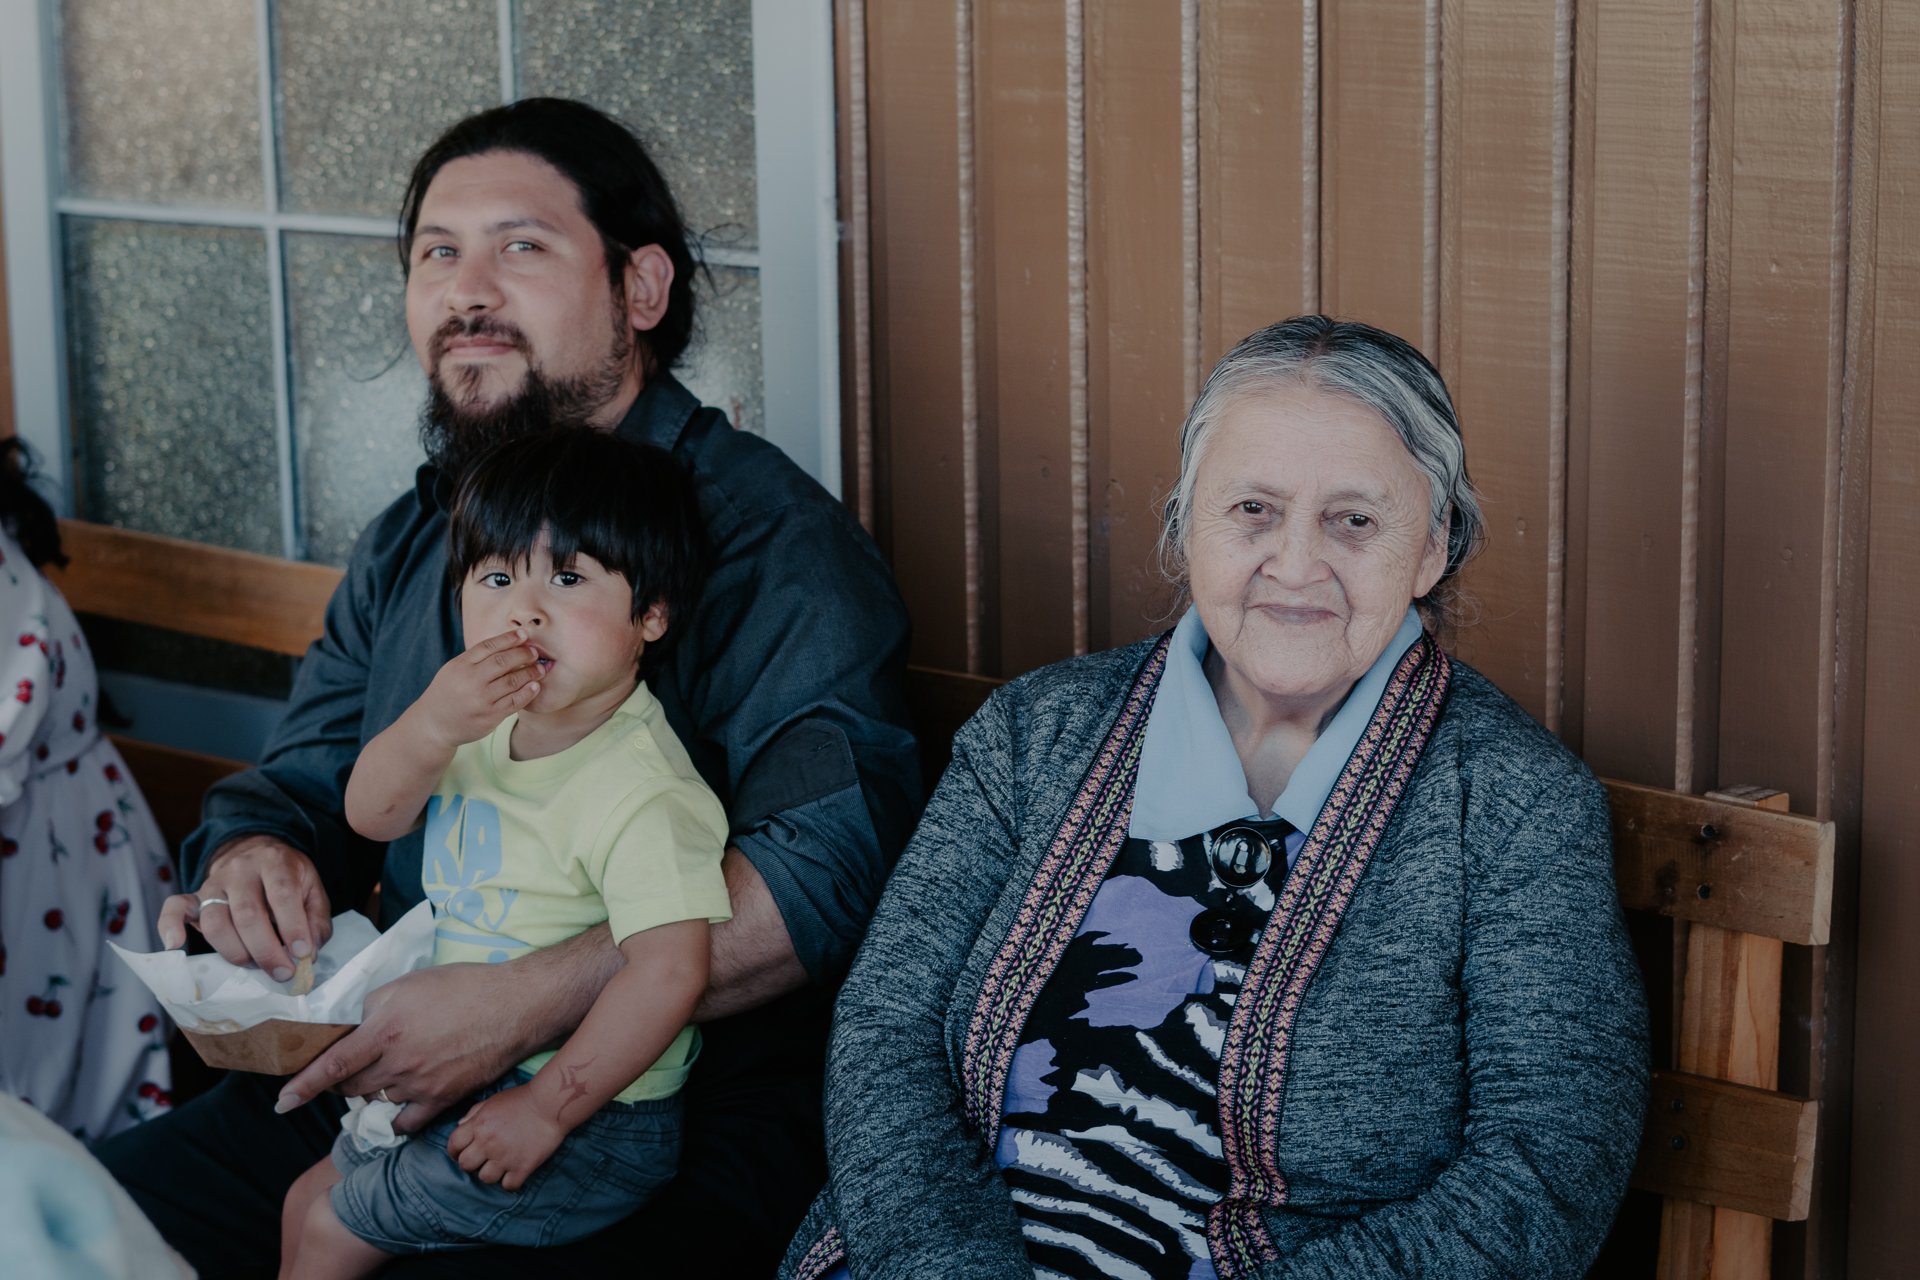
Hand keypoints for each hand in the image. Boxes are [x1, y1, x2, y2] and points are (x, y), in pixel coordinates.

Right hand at [156, 835, 330, 979]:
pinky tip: (176, 946)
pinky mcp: (194, 897)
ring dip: (235, 952)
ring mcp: (214, 883)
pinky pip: (174, 908)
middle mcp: (241, 869)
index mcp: (275, 862)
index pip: (282, 894)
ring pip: (215, 921)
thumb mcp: (312, 890)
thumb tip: (307, 954)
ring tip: (254, 965)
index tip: (303, 954)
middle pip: (247, 914)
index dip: (293, 927)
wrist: (256, 853)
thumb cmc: (288, 879)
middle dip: (266, 950)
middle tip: (282, 972)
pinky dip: (169, 927)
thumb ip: (315, 921)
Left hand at [276, 962, 537, 1132]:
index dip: (301, 1087)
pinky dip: (395, 1118)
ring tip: (383, 1074)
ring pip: (377, 1101)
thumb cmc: (462, 986)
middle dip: (342, 1080)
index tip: (281, 1103)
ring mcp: (421, 1086)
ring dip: (370, 1092)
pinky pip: (406, 1122)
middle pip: (351, 1087)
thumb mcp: (409, 983)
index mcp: (384, 1031)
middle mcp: (398, 1063)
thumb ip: (374, 1006)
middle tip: (348, 1067)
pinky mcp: (443, 1099)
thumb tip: (356, 1027)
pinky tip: (395, 1108)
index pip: (331, 1067)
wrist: (514, 1006)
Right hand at [412, 629, 540, 748]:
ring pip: (512, 681)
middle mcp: (470, 681)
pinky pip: (514, 702)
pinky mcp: (490, 717)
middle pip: (503, 662)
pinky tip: (535, 686)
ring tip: (540, 669)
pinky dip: (528, 692)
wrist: (434, 724)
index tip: (524, 634)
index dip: (509, 638)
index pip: (488, 646)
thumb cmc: (448, 692)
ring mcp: (481, 700)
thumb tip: (509, 643)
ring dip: (530, 673)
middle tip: (535, 652)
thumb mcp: (454, 670)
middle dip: (523, 654)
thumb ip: (476, 658)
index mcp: (460, 666)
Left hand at [446, 1084, 567, 1190]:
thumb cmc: (523, 1098)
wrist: (551, 1103)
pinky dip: (511, 1180)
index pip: (454, 1144)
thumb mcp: (494, 1100)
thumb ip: (474, 1113)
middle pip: (465, 1165)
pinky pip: (508, 1185)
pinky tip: (516, 1171)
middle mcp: (488, 1143)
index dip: (455, 1150)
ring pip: (485, 1178)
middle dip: (471, 1163)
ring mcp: (505, 1157)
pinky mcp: (523, 1167)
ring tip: (501, 1164)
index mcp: (479, 1125)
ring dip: (491, 1172)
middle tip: (482, 1159)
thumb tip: (459, 1126)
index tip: (462, 1152)